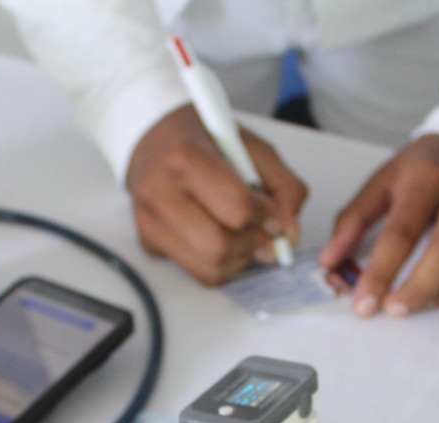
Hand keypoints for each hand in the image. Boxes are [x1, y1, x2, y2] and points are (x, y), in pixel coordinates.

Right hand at [124, 105, 307, 284]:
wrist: (152, 135)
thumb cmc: (202, 138)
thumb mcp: (252, 147)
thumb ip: (284, 186)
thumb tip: (289, 235)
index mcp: (185, 158)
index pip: (236, 208)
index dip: (265, 218)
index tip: (272, 215)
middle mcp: (160, 192)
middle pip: (219, 247)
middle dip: (252, 246)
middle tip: (264, 235)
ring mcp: (150, 221)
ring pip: (209, 268)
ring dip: (240, 260)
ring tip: (247, 238)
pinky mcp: (149, 242)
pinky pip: (197, 272)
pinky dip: (222, 265)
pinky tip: (225, 241)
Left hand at [317, 134, 438, 318]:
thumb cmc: (430, 168)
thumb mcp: (386, 180)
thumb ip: (354, 220)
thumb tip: (329, 262)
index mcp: (428, 177)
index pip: (401, 232)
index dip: (380, 273)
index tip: (363, 305)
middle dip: (418, 288)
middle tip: (394, 310)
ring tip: (426, 303)